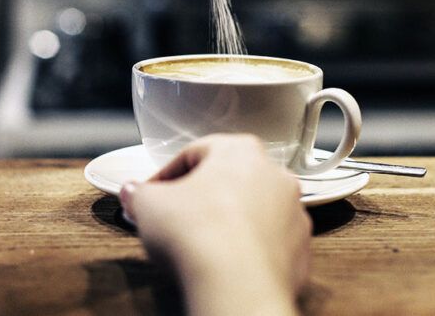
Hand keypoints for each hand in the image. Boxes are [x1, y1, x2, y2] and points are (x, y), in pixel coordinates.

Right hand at [119, 134, 310, 315]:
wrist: (236, 285)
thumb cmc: (197, 233)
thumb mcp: (148, 204)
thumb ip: (139, 193)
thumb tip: (133, 193)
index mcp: (240, 150)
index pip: (195, 153)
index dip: (166, 175)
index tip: (150, 194)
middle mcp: (275, 175)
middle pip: (230, 180)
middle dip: (201, 197)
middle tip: (174, 217)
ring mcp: (293, 213)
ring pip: (253, 212)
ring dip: (228, 223)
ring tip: (200, 245)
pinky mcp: (300, 250)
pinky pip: (268, 244)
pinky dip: (248, 251)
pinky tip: (225, 264)